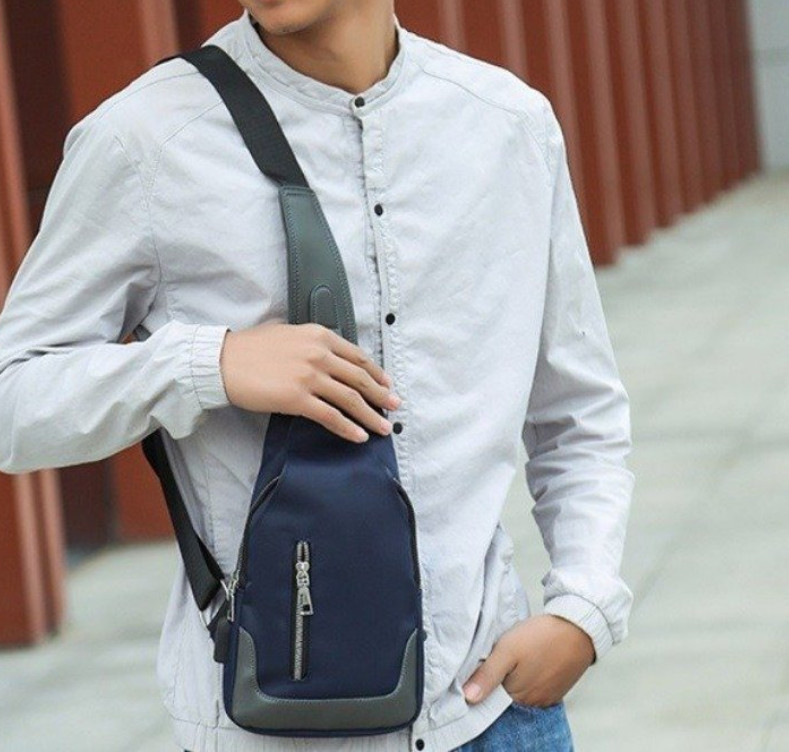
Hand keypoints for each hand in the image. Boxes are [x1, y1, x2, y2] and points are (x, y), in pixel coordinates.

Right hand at [219, 321, 399, 442]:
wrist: (222, 361)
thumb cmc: (251, 348)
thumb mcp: (290, 334)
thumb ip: (314, 343)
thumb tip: (331, 357)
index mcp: (320, 336)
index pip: (358, 357)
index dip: (377, 373)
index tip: (388, 385)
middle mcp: (319, 354)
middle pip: (360, 378)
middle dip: (382, 395)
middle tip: (395, 407)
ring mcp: (309, 376)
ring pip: (350, 399)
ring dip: (370, 416)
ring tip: (382, 428)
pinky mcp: (297, 398)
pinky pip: (330, 416)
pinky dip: (348, 428)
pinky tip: (358, 437)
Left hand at [462, 614, 594, 707]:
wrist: (577, 628)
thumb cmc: (541, 636)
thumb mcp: (507, 649)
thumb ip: (488, 674)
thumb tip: (469, 698)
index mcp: (516, 696)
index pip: (490, 698)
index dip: (482, 683)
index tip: (479, 667)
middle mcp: (531, 703)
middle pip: (505, 695)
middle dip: (497, 681)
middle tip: (499, 657)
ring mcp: (545, 698)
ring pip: (520, 692)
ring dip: (514, 679)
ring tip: (515, 658)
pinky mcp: (556, 690)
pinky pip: (535, 688)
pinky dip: (529, 678)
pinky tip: (529, 662)